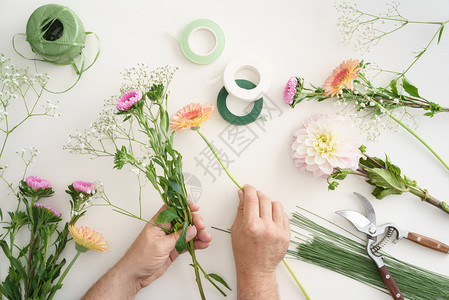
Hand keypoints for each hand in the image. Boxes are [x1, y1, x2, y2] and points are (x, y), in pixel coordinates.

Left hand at [82, 202, 211, 299]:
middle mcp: (165, 229)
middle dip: (194, 222)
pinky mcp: (173, 249)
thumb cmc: (140, 257)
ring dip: (198, 234)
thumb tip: (192, 229)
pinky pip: (187, 243)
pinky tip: (202, 244)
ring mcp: (170, 239)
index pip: (173, 208)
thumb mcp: (160, 245)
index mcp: (158, 223)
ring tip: (206, 238)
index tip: (195, 208)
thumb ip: (178, 237)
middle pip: (183, 220)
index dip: (184, 206)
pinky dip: (195, 244)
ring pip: (187, 232)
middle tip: (202, 227)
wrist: (134, 275)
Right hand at [231, 185, 289, 299]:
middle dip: (258, 195)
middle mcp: (266, 228)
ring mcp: (278, 232)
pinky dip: (277, 214)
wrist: (257, 270)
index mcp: (251, 226)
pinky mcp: (287, 235)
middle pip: (265, 199)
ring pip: (276, 205)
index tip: (247, 187)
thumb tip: (242, 194)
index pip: (252, 199)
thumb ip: (241, 210)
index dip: (249, 189)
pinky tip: (270, 218)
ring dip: (269, 203)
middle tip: (254, 197)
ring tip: (263, 209)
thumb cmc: (244, 252)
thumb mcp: (236, 229)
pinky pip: (284, 216)